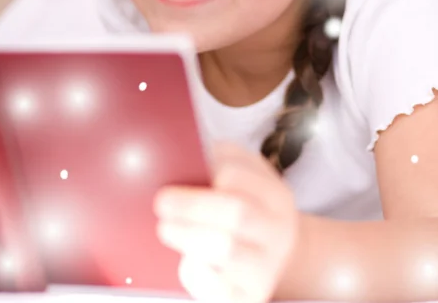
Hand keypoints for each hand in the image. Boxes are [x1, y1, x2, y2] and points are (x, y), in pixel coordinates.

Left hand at [153, 141, 298, 302]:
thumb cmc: (250, 209)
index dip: (210, 173)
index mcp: (275, 195)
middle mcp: (276, 232)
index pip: (239, 175)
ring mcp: (265, 268)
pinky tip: (186, 260)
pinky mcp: (248, 298)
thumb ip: (222, 160)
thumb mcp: (248, 179)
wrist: (275, 258)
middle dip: (192, 206)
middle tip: (162, 203)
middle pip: (237, 213)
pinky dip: (195, 272)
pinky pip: (218, 288)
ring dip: (188, 236)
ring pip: (227, 250)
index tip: (185, 172)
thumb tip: (185, 150)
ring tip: (165, 228)